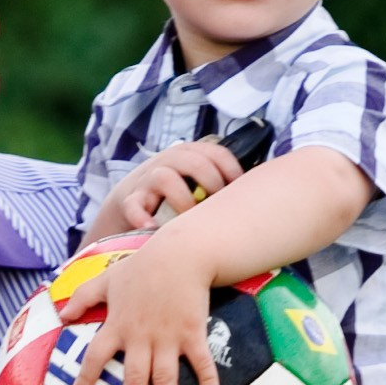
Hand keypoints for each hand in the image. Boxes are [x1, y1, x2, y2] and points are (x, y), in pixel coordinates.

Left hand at [73, 232, 216, 384]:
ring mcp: (168, 337)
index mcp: (118, 325)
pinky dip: (208, 380)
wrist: (179, 254)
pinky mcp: (192, 332)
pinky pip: (201, 361)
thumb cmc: (142, 266)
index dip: (86, 378)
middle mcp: (141, 336)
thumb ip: (83, 297)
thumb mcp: (107, 279)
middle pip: (132, 378)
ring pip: (164, 378)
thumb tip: (61, 315)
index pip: (96, 356)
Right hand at [90, 140, 242, 236]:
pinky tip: (154, 231)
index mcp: (191, 154)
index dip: (232, 171)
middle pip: (194, 162)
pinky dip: (143, 218)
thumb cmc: (174, 197)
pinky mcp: (128, 200)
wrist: (128, 203)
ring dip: (182, 200)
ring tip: (189, 220)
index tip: (241, 193)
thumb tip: (257, 196)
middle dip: (210, 185)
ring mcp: (148, 179)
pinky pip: (133, 206)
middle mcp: (169, 161)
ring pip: (164, 177)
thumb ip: (218, 185)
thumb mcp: (196, 183)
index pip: (217, 153)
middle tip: (217, 209)